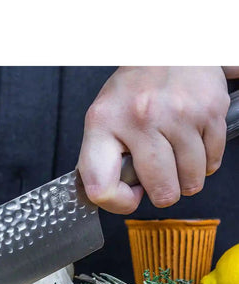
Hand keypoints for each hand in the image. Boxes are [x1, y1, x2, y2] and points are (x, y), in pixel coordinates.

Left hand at [78, 66, 229, 212]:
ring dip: (184, 178)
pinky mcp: (210, 111)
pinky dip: (204, 163)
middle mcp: (141, 117)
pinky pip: (213, 162)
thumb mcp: (101, 121)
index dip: (116, 203)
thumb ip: (101, 161)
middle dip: (162, 193)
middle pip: (162, 191)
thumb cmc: (130, 93)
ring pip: (191, 181)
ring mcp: (178, 114)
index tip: (127, 194)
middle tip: (157, 177)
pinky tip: (189, 145)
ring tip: (173, 156)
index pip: (101, 187)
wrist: (165, 50)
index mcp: (103, 123)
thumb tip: (118, 199)